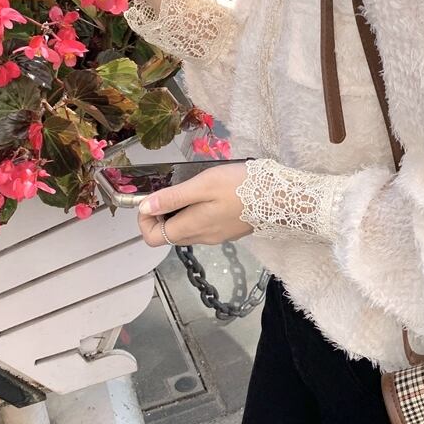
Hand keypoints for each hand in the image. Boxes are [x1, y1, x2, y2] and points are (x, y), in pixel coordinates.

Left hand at [137, 162, 253, 246]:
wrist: (280, 198)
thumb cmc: (240, 187)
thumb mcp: (203, 185)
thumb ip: (173, 197)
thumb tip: (144, 208)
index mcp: (192, 228)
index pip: (152, 238)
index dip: (145, 220)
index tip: (152, 199)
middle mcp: (202, 238)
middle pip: (169, 235)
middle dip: (162, 215)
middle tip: (172, 190)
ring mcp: (217, 236)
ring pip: (187, 230)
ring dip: (181, 213)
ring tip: (193, 189)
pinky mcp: (230, 231)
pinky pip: (204, 227)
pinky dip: (198, 214)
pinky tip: (211, 195)